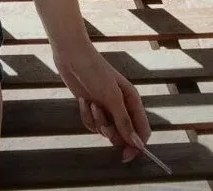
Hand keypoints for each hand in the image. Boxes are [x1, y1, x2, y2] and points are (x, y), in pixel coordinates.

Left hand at [52, 41, 150, 161]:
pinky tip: (82, 100)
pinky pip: (92, 124)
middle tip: (104, 124)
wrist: (71, 55)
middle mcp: (121, 106)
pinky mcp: (92, 107)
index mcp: (132, 101)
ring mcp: (106, 107)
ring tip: (92, 104)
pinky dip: (86, 116)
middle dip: (112, 133)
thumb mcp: (111, 96)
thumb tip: (138, 144)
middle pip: (124, 135)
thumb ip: (124, 121)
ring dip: (97, 122)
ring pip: (106, 131)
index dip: (137, 145)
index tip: (126, 156)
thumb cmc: (94, 71)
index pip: (142, 130)